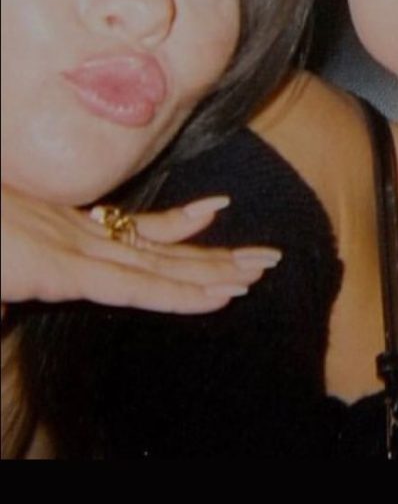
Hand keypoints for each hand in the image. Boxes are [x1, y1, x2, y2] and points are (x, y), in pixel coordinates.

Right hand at [1, 185, 280, 314]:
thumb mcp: (4, 257)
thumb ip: (23, 267)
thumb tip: (18, 284)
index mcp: (66, 232)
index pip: (136, 231)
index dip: (181, 225)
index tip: (217, 208)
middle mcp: (81, 238)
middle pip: (163, 250)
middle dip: (217, 255)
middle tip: (266, 256)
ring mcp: (75, 251)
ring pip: (162, 267)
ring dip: (215, 271)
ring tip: (262, 268)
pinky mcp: (64, 270)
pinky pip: (134, 284)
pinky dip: (179, 290)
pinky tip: (218, 295)